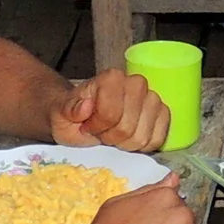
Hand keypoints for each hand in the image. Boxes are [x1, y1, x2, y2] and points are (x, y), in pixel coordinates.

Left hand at [51, 69, 170, 152]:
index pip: (110, 113)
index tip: (87, 125)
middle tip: (100, 131)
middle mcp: (136, 83)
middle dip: (110, 137)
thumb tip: (85, 107)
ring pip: (143, 136)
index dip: (97, 127)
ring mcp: (152, 98)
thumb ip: (69, 109)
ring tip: (113, 134)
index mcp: (111, 78)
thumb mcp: (60, 114)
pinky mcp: (163, 114)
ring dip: (125, 143)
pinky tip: (129, 139)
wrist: (84, 117)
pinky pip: (158, 139)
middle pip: (127, 127)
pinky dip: (142, 145)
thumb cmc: (73, 116)